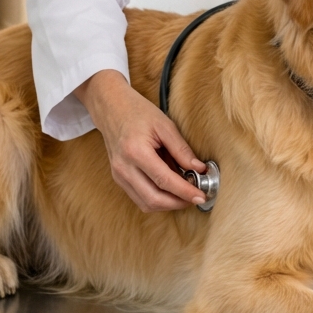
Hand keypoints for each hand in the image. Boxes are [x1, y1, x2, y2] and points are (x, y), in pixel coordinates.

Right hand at [75, 69, 206, 211]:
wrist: (112, 108)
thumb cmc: (138, 112)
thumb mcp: (165, 125)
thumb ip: (182, 149)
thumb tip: (199, 169)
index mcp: (136, 151)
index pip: (164, 180)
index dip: (185, 191)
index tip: (201, 196)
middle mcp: (124, 168)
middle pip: (154, 199)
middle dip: (178, 203)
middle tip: (196, 197)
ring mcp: (119, 175)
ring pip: (146, 204)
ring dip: (168, 204)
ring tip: (185, 194)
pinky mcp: (119, 179)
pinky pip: (139, 198)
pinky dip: (157, 199)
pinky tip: (170, 190)